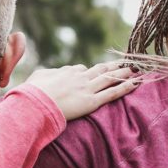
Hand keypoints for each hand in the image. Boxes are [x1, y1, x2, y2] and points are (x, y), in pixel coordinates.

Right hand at [23, 62, 137, 120]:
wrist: (35, 104)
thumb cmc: (31, 93)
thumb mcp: (36, 78)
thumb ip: (46, 74)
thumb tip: (49, 74)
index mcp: (66, 72)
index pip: (80, 69)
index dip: (87, 72)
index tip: (93, 73)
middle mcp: (79, 77)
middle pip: (100, 69)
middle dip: (112, 66)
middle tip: (124, 63)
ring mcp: (87, 88)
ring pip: (109, 78)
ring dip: (123, 72)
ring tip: (135, 69)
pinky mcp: (91, 101)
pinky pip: (112, 93)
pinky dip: (125, 87)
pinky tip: (135, 83)